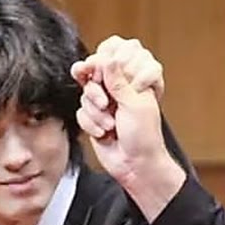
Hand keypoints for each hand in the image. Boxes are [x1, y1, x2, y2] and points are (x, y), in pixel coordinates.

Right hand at [70, 36, 184, 220]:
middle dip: (96, 93)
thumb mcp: (133, 103)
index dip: (100, 67)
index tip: (96, 73)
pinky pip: (81, 114)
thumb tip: (109, 58)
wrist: (135, 166)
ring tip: (110, 125)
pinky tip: (104, 133)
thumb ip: (118, 80)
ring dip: (96, 114)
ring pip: (84, 97)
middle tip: (106, 103)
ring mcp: (104, 106)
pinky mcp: (94, 120)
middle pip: (92, 78)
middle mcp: (117, 92)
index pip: (109, 63)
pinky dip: (91, 125)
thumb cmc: (144, 137)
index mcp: (132, 82)